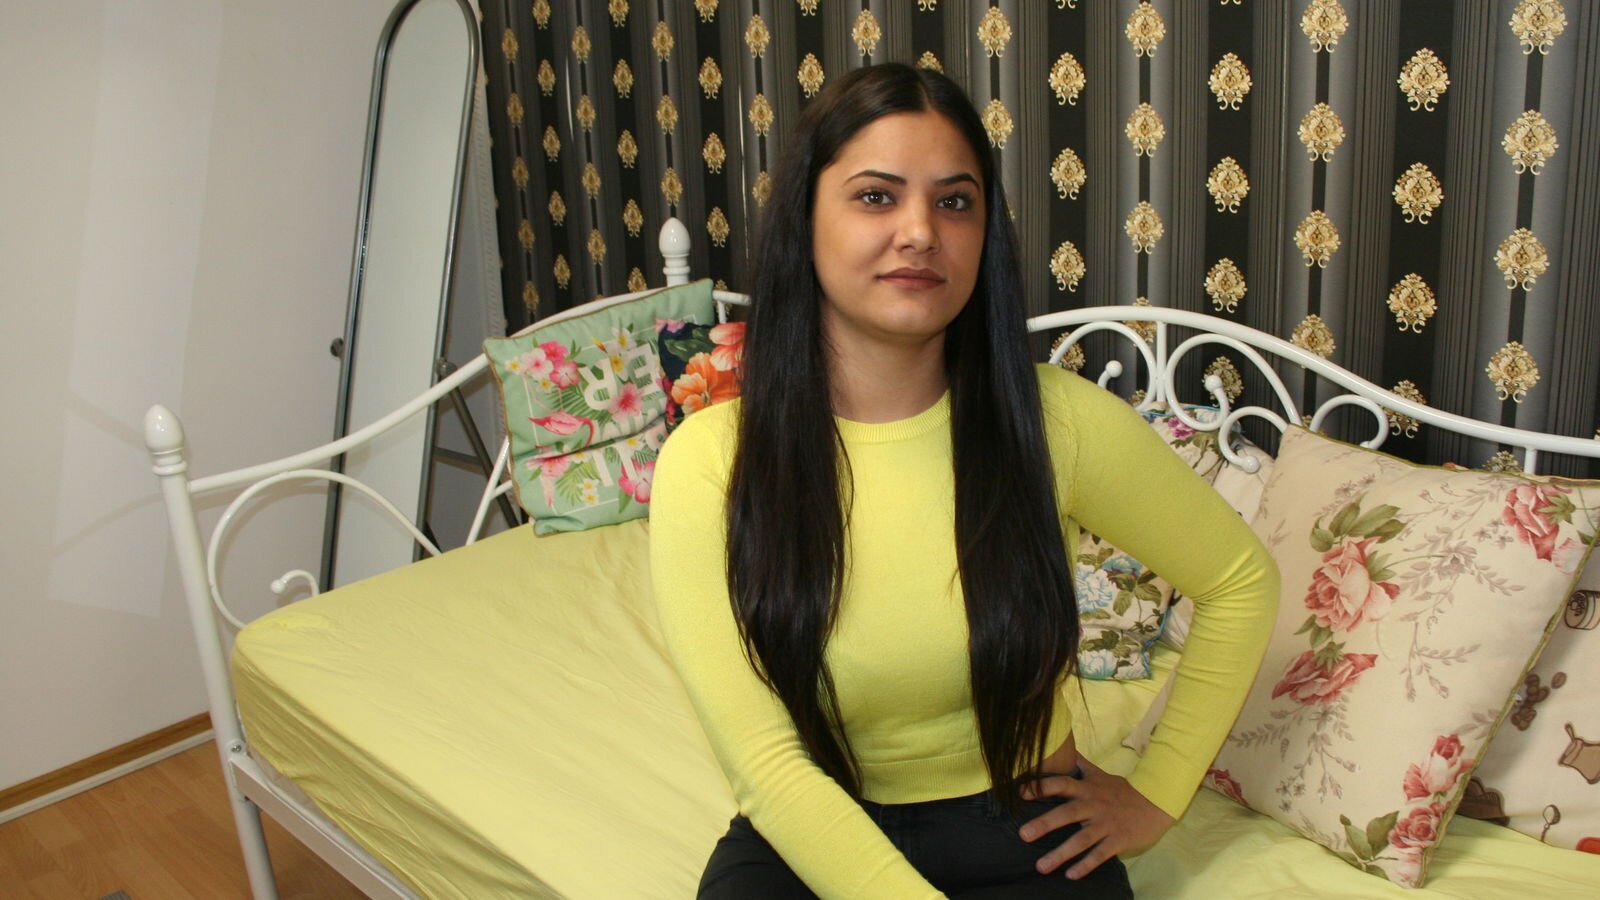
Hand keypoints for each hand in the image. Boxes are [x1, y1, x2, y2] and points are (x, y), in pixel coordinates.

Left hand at [1016, 757, 1174, 879]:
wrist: (1156, 803)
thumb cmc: (1123, 791)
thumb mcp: (1101, 774)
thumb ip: (1081, 765)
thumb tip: (1064, 746)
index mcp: (1088, 789)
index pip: (1061, 784)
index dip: (1041, 787)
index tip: (1020, 793)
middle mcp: (1094, 805)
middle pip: (1067, 813)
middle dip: (1044, 824)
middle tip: (1023, 835)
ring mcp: (1106, 824)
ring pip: (1082, 840)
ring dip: (1061, 854)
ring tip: (1041, 867)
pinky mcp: (1119, 840)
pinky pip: (1100, 854)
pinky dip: (1086, 865)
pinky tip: (1071, 875)